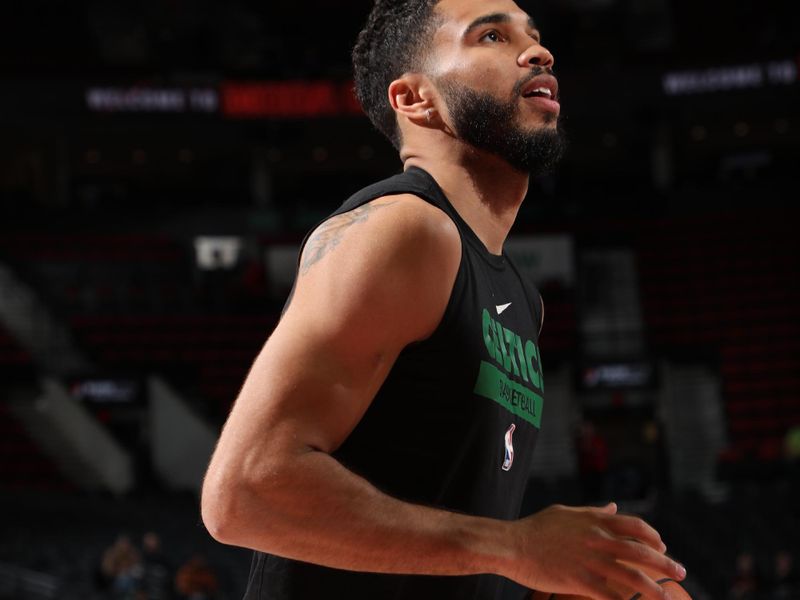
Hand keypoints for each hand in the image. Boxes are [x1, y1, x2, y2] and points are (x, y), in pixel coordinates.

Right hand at [506, 503, 685, 599]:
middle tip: (680, 572)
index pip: (635, 526)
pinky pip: (611, 595)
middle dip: (665, 562)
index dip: (653, 537)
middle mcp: (597, 539)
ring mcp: (590, 560)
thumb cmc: (536, 528)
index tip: (662, 546)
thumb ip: (593, 512)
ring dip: (653, 588)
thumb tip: (613, 507)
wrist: (512, 544)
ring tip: (667, 597)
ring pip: (632, 575)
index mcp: (594, 521)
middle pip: (641, 551)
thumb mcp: (566, 513)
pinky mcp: (580, 580)